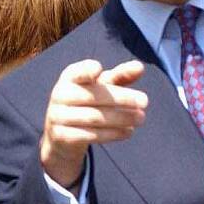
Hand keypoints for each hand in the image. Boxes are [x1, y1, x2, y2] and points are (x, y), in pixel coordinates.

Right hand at [39, 59, 147, 187]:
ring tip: (141, 118)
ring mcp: (58, 117)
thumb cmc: (86, 103)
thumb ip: (119, 76)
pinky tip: (129, 131)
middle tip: (145, 101)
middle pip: (93, 96)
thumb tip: (140, 67)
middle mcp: (60, 95)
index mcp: (69, 78)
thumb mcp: (101, 87)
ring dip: (121, 118)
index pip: (77, 72)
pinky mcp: (62, 136)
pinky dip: (113, 134)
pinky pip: (91, 135)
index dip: (85, 70)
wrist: (62, 136)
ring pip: (94, 117)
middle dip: (121, 98)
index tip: (98, 69)